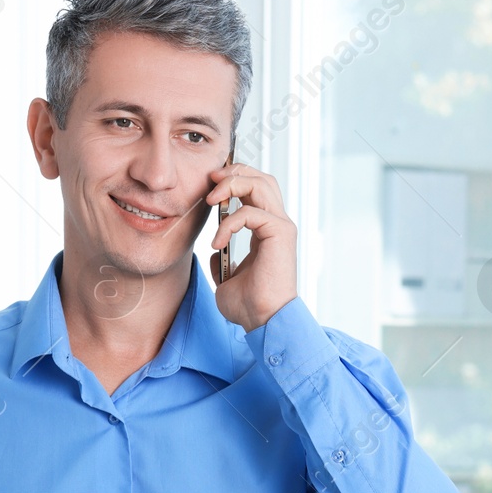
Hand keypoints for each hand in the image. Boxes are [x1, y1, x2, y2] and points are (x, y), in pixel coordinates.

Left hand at [205, 161, 297, 330]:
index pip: (256, 189)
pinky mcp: (280, 233)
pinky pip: (250, 213)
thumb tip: (215, 250)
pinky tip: (218, 242)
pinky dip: (228, 224)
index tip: (211, 187)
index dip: (235, 180)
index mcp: (267, 231)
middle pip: (261, 177)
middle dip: (234, 172)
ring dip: (232, 185)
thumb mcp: (227, 277)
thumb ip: (223, 258)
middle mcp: (277, 224)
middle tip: (211, 180)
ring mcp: (281, 226)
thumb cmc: (250, 305)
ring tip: (212, 198)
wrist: (264, 320)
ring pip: (260, 184)